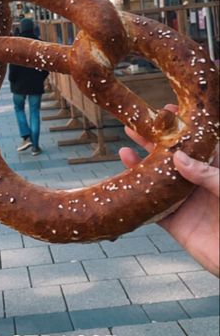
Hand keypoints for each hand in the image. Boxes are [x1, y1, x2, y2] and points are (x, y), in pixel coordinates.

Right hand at [119, 104, 218, 275]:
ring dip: (141, 167)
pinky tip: (126, 183)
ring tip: (124, 150)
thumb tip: (178, 157)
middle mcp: (198, 184)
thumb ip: (207, 174)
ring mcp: (186, 203)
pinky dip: (138, 197)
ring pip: (158, 182)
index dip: (182, 128)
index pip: (196, 144)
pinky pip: (153, 209)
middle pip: (171, 159)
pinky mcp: (177, 225)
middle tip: (134, 126)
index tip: (166, 110)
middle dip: (153, 143)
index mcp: (216, 171)